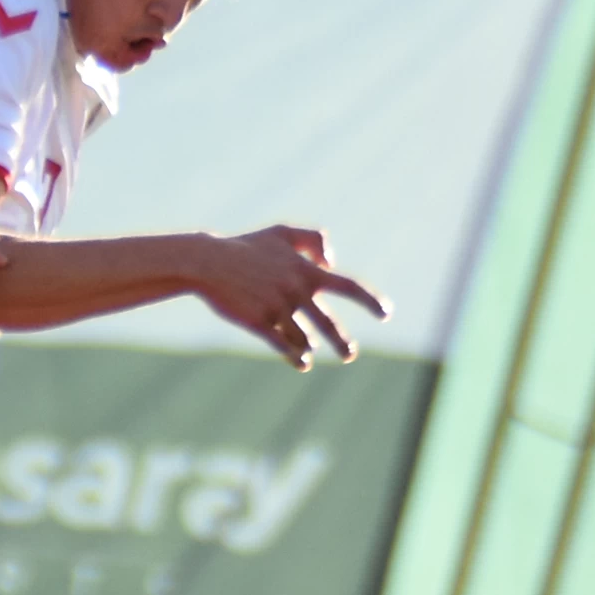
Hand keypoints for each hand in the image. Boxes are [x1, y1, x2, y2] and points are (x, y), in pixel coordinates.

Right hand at [194, 226, 387, 369]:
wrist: (208, 263)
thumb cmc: (246, 247)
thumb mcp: (282, 232)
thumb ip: (314, 238)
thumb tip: (332, 263)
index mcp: (306, 270)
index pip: (349, 286)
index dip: (371, 301)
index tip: (385, 314)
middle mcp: (296, 290)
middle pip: (329, 323)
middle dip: (342, 343)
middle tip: (349, 355)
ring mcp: (278, 308)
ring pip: (303, 338)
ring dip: (306, 347)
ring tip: (306, 354)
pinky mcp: (259, 323)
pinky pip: (283, 346)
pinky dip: (294, 356)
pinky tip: (300, 362)